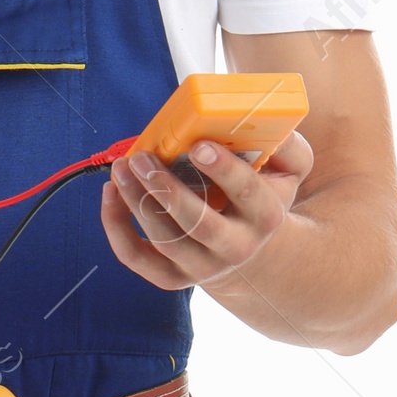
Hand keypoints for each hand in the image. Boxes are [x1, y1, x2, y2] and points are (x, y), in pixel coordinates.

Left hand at [101, 133, 313, 293]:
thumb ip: (285, 145)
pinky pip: (136, 256)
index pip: (248, 192)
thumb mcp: (284, 170)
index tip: (199, 144)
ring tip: (121, 167)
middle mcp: (236, 247)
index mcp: (266, 215)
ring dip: (136, 201)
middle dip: (166, 189)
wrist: (248, 246)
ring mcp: (202, 266)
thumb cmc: (257, 195)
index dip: (223, 169)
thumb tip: (267, 121)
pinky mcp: (171, 276)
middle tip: (142, 157)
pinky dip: (116, 226)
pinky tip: (111, 192)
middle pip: (198, 224)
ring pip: (164, 240)